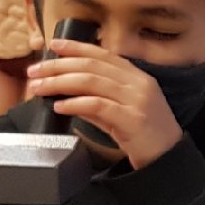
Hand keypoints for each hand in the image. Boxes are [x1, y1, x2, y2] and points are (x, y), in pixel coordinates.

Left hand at [26, 38, 181, 168]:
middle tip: (35, 71)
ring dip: (60, 83)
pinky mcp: (132, 118)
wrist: (169, 159)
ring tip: (40, 88)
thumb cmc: (146, 137)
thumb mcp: (120, 114)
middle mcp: (138, 84)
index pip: (102, 54)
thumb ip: (97, 103)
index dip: (76, 47)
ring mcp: (137, 100)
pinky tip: (60, 106)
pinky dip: (75, 104)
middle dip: (58, 66)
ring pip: (91, 82)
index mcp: (137, 77)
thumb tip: (67, 96)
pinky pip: (98, 105)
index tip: (53, 46)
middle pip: (91, 66)